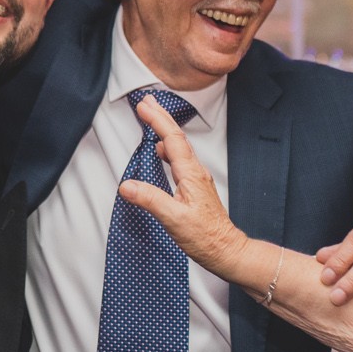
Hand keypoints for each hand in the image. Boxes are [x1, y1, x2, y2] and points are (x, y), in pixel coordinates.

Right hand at [116, 96, 250, 277]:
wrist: (226, 250)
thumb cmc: (205, 237)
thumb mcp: (174, 219)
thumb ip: (150, 199)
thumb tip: (126, 185)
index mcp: (191, 175)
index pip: (172, 140)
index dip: (157, 121)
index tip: (143, 106)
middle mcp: (195, 173)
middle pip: (176, 137)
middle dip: (161, 117)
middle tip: (146, 101)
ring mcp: (196, 179)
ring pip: (178, 147)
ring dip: (163, 130)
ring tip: (151, 119)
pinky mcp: (194, 188)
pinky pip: (179, 160)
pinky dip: (167, 148)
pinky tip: (160, 152)